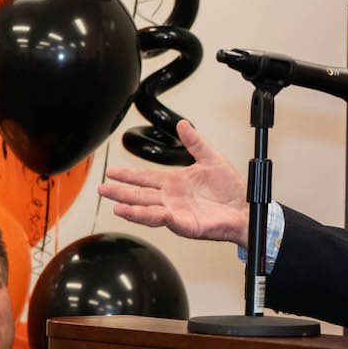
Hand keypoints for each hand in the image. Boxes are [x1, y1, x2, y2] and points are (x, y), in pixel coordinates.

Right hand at [97, 120, 249, 246]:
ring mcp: (176, 212)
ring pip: (147, 209)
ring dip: (130, 207)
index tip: (111, 172)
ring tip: (115, 205)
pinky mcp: (185, 224)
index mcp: (175, 182)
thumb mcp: (211, 158)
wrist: (245, 208)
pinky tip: (137, 213)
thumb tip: (183, 124)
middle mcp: (172, 198)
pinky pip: (165, 219)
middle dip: (120, 192)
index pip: (145, 178)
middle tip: (102, 189)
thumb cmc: (231, 188)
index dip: (128, 175)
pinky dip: (149, 216)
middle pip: (140, 194)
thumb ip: (195, 142)